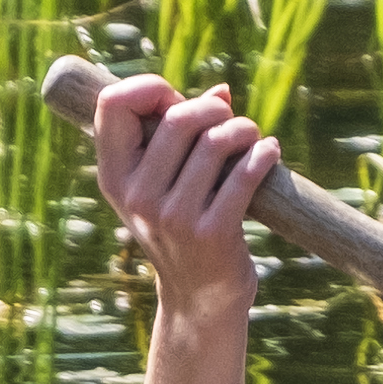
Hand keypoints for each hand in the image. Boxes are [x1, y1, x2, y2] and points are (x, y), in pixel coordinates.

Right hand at [90, 74, 279, 328]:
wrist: (199, 297)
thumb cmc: (183, 225)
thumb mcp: (163, 184)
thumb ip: (181, 135)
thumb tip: (222, 90)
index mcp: (115, 176)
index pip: (112, 104)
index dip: (148, 86)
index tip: (174, 98)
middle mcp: (137, 195)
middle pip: (178, 119)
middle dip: (214, 109)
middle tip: (230, 119)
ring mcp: (174, 217)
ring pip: (215, 142)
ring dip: (244, 130)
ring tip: (253, 137)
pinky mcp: (212, 233)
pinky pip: (244, 175)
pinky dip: (263, 155)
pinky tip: (270, 152)